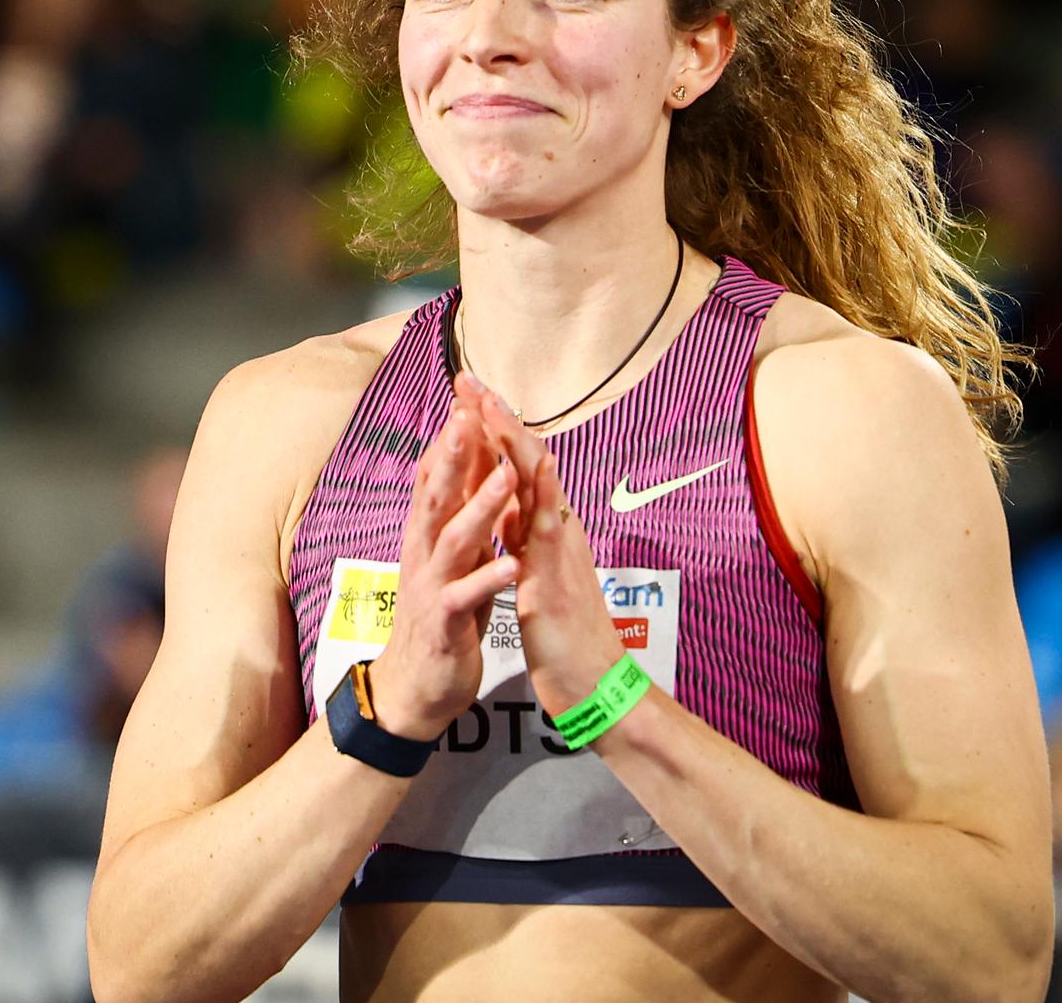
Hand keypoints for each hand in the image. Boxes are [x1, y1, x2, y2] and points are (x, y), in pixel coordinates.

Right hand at [366, 402, 521, 739]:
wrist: (414, 685)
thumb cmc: (440, 614)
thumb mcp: (450, 556)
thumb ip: (460, 513)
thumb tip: (471, 465)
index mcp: (429, 534)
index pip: (437, 476)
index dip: (453, 438)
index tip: (468, 396)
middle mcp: (424, 552)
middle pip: (438, 495)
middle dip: (455, 455)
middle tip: (470, 415)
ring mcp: (431, 586)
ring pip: (454, 539)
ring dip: (480, 507)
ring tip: (506, 477)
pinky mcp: (444, 623)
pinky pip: (465, 598)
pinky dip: (488, 580)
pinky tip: (511, 567)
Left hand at [458, 373, 625, 717]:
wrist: (596, 685)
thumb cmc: (567, 633)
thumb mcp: (540, 573)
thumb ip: (527, 536)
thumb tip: (511, 501)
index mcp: (543, 529)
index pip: (513, 467)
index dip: (489, 428)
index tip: (465, 393)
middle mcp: (553, 529)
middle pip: (524, 461)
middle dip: (495, 417)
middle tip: (469, 377)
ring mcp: (557, 550)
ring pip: (537, 483)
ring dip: (512, 441)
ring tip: (490, 403)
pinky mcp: (555, 578)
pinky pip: (548, 530)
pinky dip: (541, 494)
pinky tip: (533, 465)